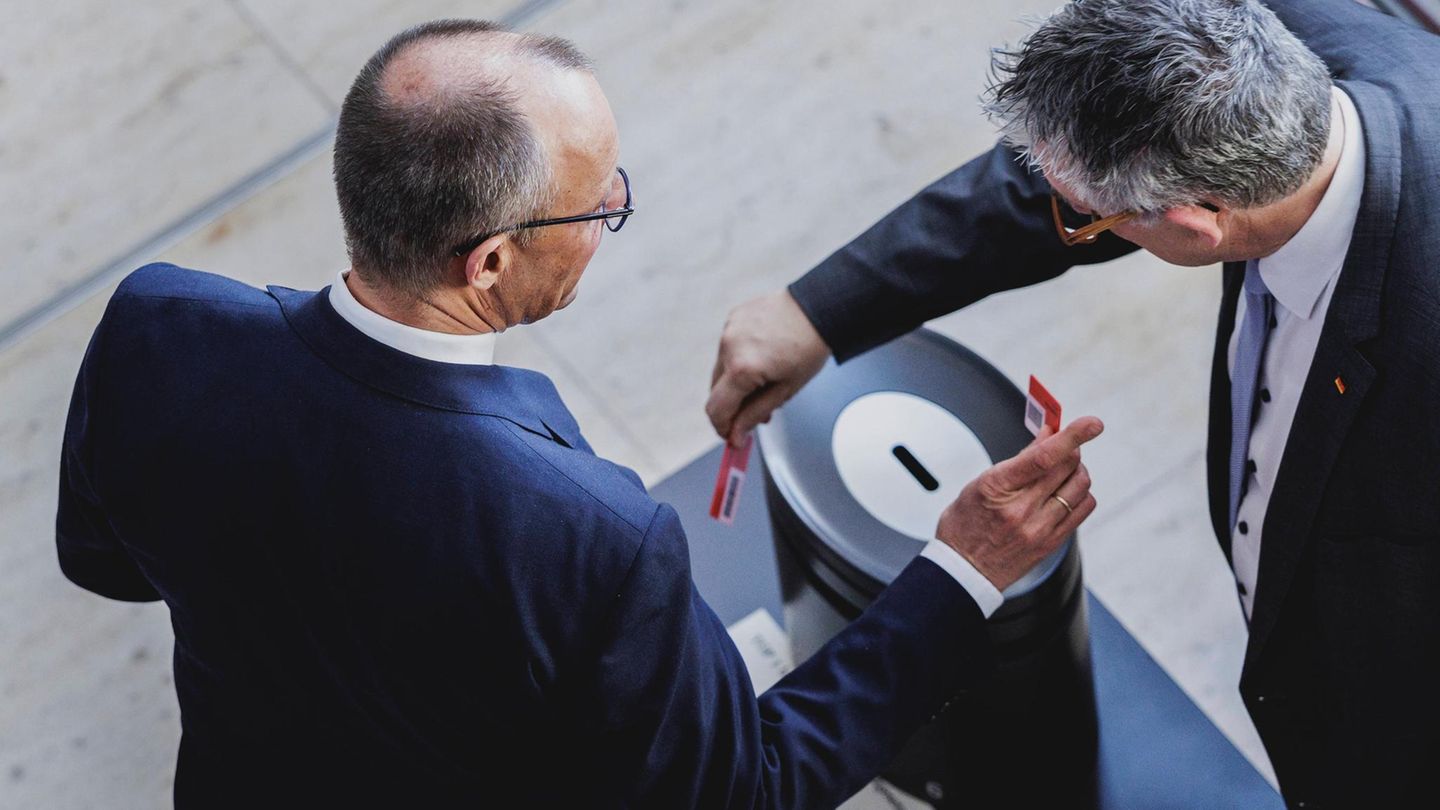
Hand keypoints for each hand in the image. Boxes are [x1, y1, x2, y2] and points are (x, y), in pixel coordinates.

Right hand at [706, 290, 830, 446]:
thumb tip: (736, 435)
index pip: (717, 409)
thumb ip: (755, 414)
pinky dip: (740, 358)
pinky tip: (763, 356)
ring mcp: (728, 331)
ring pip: (722, 369)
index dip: (722, 427)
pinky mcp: (733, 318)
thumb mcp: (785, 390)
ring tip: (765, 379)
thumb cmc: (809, 348)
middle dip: (733, 406)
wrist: (818, 308)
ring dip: (736, 381)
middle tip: (757, 412)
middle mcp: (729, 348)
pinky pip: (728, 348)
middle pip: (716, 390)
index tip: (732, 437)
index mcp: (742, 369)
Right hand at [935, 417, 1102, 591]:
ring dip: (1076, 471)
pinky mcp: (1052, 542)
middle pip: (1067, 467)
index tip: (1092, 423)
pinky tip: (1065, 493)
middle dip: (1070, 448)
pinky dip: (1080, 494)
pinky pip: (1083, 508)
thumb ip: (1019, 459)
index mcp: (997, 488)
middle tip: (1064, 445)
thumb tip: (1048, 435)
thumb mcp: (982, 483)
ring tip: (1062, 472)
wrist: (963, 570)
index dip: (1072, 436)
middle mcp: (1021, 510)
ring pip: (1080, 486)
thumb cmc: (966, 524)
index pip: (1043, 457)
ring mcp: (1039, 528)